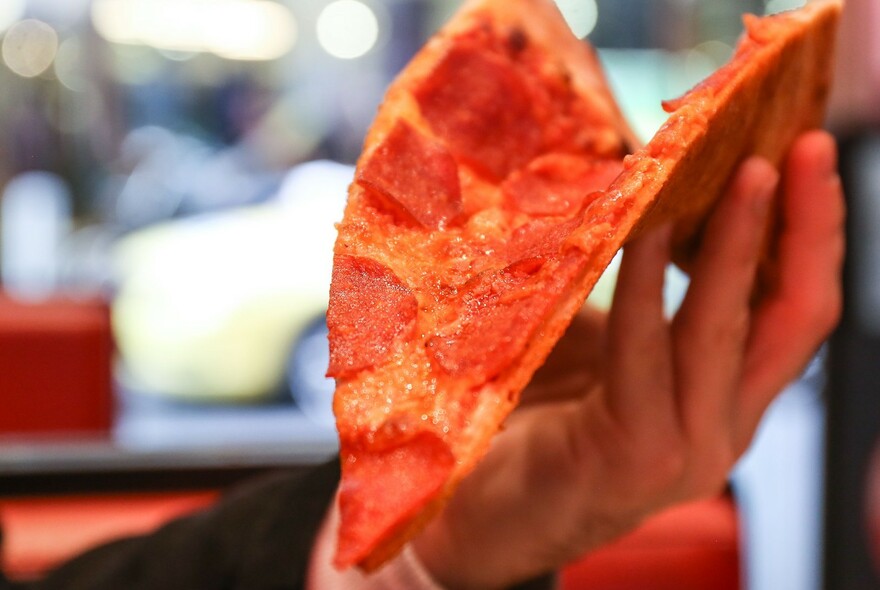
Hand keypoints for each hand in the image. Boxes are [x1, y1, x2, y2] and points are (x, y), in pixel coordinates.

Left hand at [411, 130, 844, 588]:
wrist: (473, 509)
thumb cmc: (534, 410)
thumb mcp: (605, 337)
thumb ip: (639, 287)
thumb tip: (644, 184)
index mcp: (721, 395)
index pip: (793, 310)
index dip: (814, 232)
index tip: (809, 150)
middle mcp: (721, 425)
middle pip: (792, 318)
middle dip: (808, 226)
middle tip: (809, 145)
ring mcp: (686, 449)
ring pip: (729, 331)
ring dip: (738, 244)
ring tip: (747, 170)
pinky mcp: (634, 456)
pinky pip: (647, 353)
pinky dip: (647, 285)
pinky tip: (647, 227)